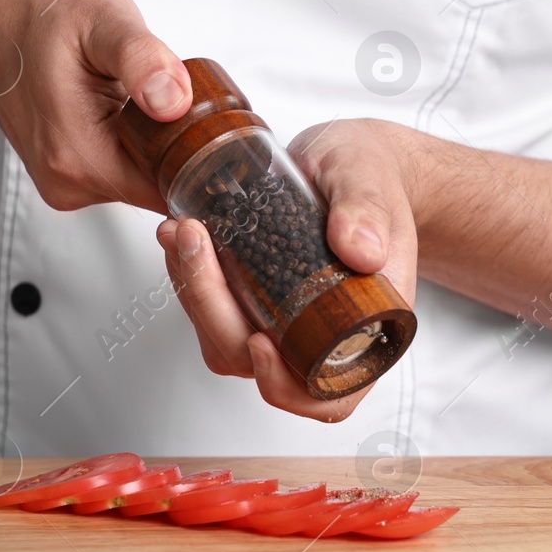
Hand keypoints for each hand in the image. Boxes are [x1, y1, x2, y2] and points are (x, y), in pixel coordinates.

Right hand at [0, 0, 187, 212]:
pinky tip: (127, 105)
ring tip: (144, 94)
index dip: (201, 162)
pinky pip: (124, 169)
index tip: (211, 125)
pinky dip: (136, 142)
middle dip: (180, 147)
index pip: (170, 192)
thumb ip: (142, 58)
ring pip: (143, 178)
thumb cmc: (40, 13)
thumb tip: (173, 99)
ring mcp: (65, 182)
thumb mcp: (102, 18)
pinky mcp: (67, 174)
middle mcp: (68, 182)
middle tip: (175, 92)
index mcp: (79, 157)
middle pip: (159, 187)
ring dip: (157, 143)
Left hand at [157, 119, 420, 421]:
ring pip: (225, 339)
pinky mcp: (253, 298)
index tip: (258, 342)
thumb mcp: (371, 177)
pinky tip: (181, 235)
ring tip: (180, 231)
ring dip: (194, 294)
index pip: (330, 394)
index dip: (288, 385)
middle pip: (255, 362)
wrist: (352, 157)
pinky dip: (192, 278)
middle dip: (213, 307)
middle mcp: (322, 335)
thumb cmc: (372, 173)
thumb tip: (361, 251)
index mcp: (367, 325)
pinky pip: (214, 309)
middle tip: (193, 243)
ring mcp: (282, 320)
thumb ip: (367, 208)